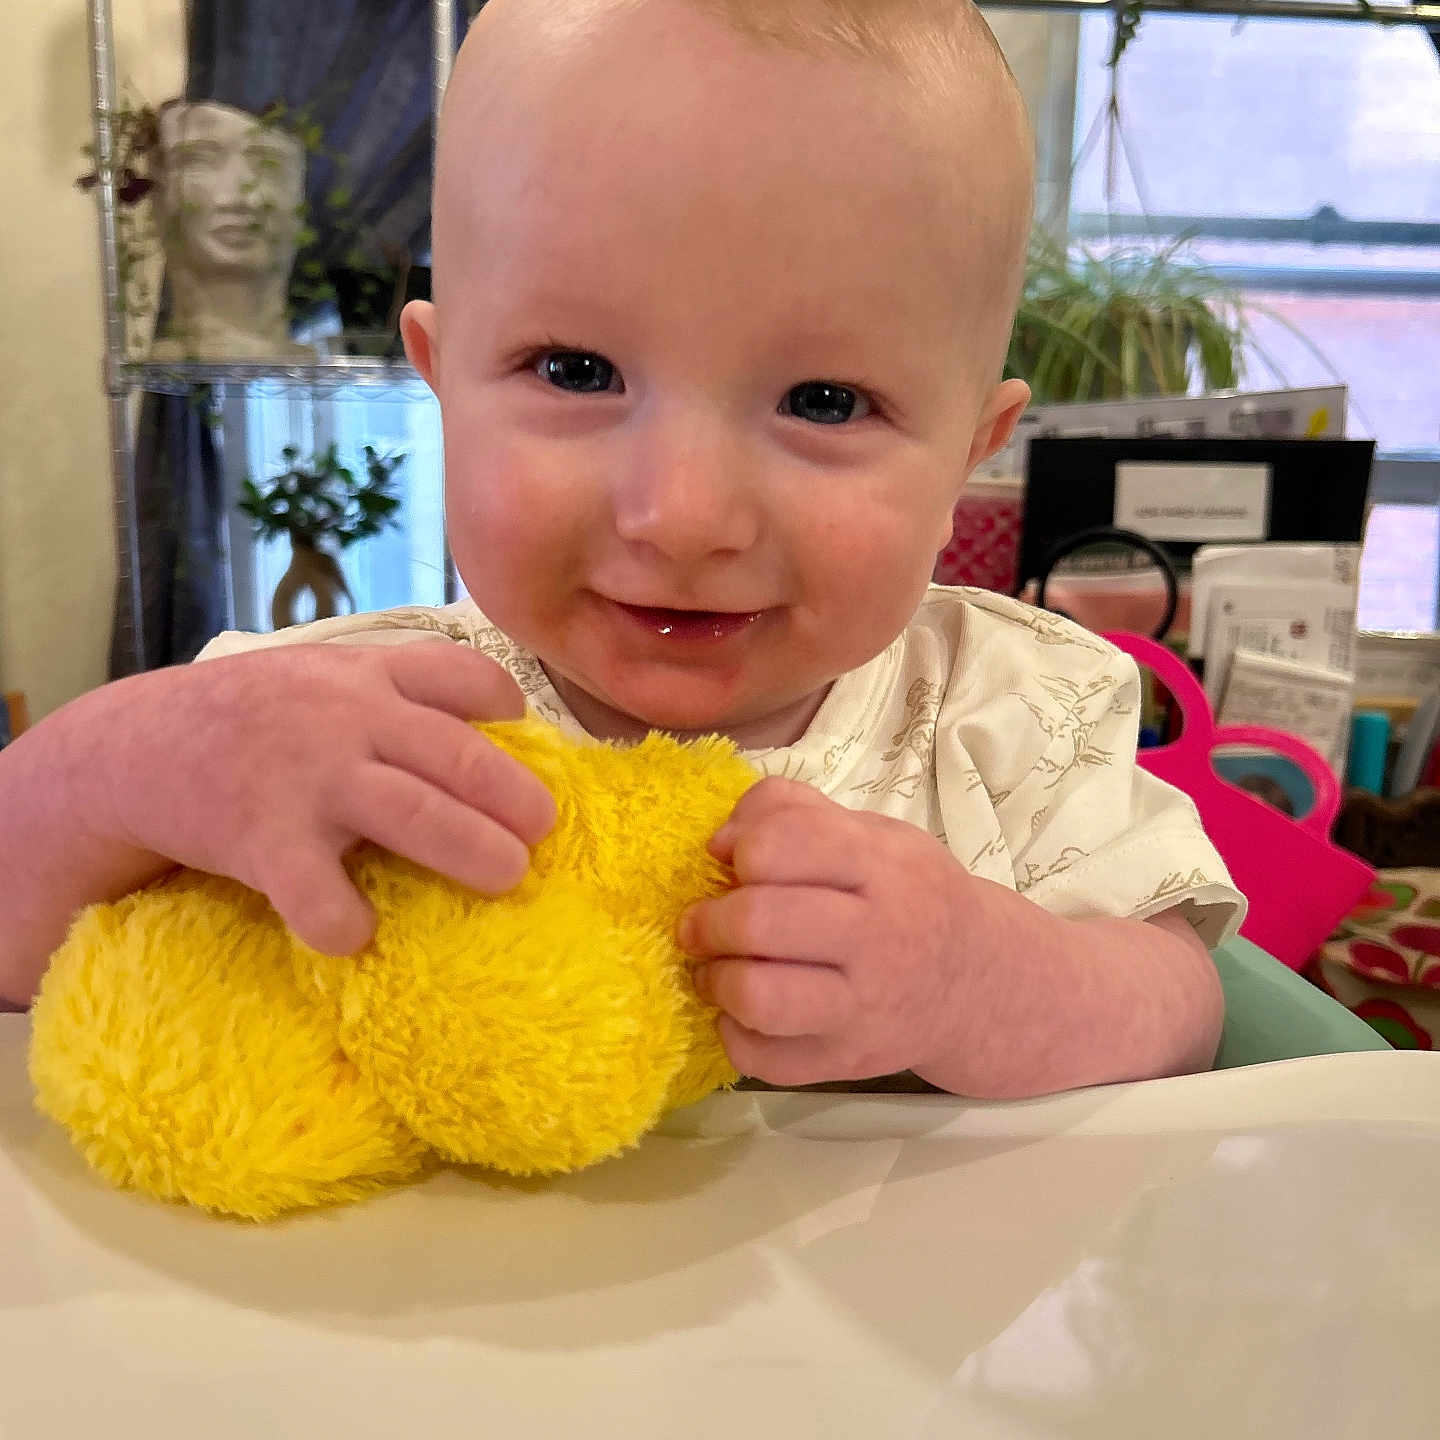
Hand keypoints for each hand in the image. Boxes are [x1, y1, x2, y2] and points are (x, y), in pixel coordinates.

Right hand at [93, 640, 554, 955]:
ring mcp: (307, 777)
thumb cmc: (248, 718)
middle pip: (455, 755)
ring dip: (471, 849)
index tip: (522, 730)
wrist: (131, 748)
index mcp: (365, 677)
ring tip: (507, 875)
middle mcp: (346, 719)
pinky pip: (318, 894)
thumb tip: (494, 726)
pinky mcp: (263, 839)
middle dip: (512, 795)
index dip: (501, 699)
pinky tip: (356, 933)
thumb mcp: (319, 679)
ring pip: (413, 815)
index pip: (456, 672)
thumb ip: (391, 691)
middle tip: (543, 830)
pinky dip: (345, 921)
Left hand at [676, 777, 978, 1086]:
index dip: (744, 848)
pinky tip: (744, 1013)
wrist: (974, 980)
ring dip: (717, 979)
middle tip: (701, 923)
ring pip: (759, 998)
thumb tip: (718, 843)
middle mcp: (879, 938)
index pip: (788, 842)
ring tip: (717, 969)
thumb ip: (790, 811)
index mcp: (882, 868)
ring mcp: (864, 1009)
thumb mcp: (868, 831)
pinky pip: (763, 1060)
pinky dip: (734, 1035)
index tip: (735, 862)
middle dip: (709, 919)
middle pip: (760, 921)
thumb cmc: (906, 893)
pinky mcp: (848, 1062)